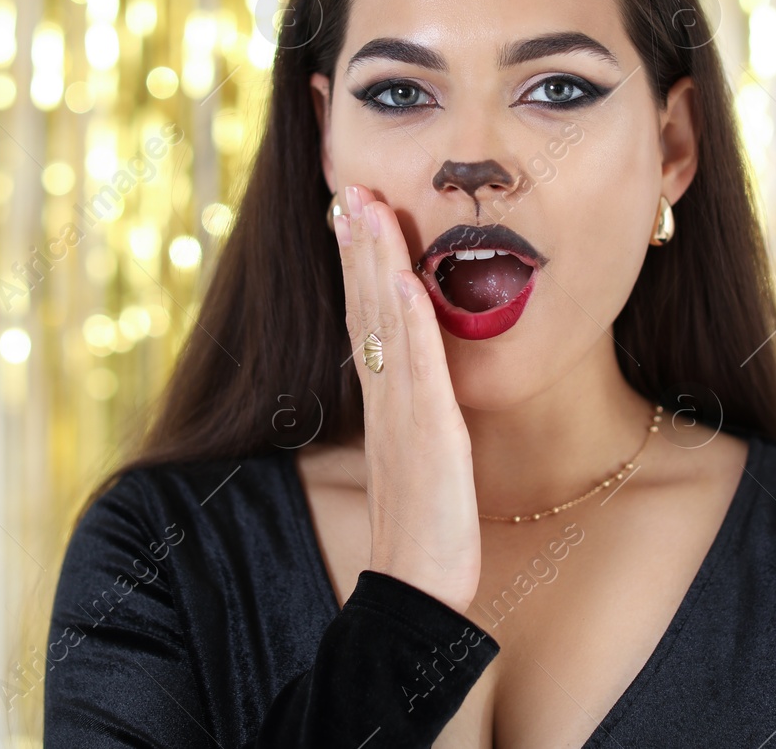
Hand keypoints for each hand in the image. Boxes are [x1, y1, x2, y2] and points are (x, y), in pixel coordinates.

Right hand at [333, 184, 481, 613]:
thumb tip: (418, 374)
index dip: (358, 264)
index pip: (365, 318)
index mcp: (385, 401)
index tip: (349, 210)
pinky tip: (405, 283)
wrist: (419, 589)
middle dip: (358, 245)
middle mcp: (386, 400)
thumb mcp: (420, 455)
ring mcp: (403, 416)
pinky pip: (416, 372)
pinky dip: (409, 324)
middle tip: (346, 186)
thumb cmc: (426, 527)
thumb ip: (415, 411)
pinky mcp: (429, 438)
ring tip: (365, 208)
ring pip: (384, 326)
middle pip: (366, 308)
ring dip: (375, 264)